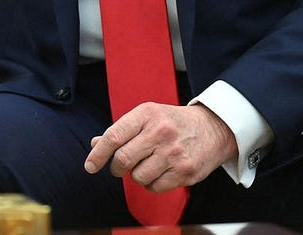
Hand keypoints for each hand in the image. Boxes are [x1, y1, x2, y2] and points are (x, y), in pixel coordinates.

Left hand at [83, 103, 235, 192]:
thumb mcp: (147, 117)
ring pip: (138, 177)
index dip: (98, 154)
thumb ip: (121, 130)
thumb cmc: (172, 122)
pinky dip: (152, 184)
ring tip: (147, 165)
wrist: (213, 128)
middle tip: (119, 168)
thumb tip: (95, 144)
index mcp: (147, 114)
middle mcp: (160, 132)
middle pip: (123, 159)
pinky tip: (160, 172)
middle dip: (116, 168)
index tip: (90, 166)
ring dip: (136, 176)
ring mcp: (174, 152)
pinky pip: (155, 187)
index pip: (114, 136)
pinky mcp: (185, 171)